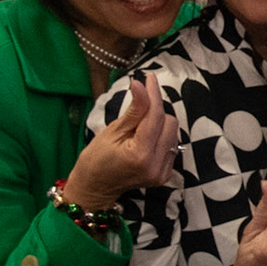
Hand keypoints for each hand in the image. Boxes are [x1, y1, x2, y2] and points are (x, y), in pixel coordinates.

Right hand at [64, 75, 179, 210]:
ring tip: (138, 130)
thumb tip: (141, 84)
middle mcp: (157, 165)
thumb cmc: (96, 159)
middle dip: (155, 112)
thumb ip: (134, 109)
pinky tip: (144, 141)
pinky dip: (160, 137)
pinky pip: (171, 145)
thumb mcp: (112, 131)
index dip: (153, 94)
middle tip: (136, 115)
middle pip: (169, 123)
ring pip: (173, 133)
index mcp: (141, 154)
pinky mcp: (165, 174)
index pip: (156, 116)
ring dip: (159, 124)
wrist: (94, 188)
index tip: (149, 77)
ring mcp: (162, 172)